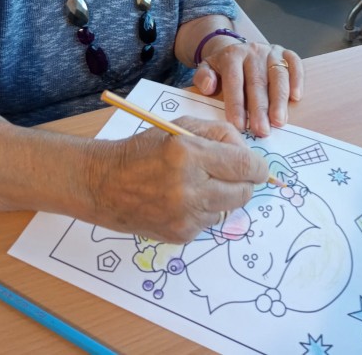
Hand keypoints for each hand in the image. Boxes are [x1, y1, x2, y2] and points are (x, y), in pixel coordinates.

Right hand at [84, 116, 268, 242]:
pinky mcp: (181, 235)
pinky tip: (183, 199)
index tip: (258, 166)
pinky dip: (205, 210)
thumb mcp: (179, 127)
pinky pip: (210, 223)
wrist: (103, 184)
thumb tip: (248, 153)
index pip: (245, 165)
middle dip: (244, 182)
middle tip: (231, 173)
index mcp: (189, 154)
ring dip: (223, 196)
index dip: (259, 166)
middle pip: (244, 192)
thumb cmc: (142, 149)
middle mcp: (189, 187)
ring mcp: (185, 216)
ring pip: (229, 209)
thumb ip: (218, 134)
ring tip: (199, 183)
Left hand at [192, 42, 303, 136]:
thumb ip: (203, 77)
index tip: (238, 125)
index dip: (236, 104)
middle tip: (261, 130)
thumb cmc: (222, 68)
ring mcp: (271, 51)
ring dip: (279, 100)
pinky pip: (295, 64)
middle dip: (260, 108)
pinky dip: (297, 80)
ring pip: (278, 75)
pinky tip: (296, 98)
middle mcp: (253, 51)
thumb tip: (208, 86)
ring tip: (279, 122)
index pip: (234, 81)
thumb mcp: (206, 68)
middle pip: (257, 82)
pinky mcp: (286, 53)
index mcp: (232, 55)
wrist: (236, 50)